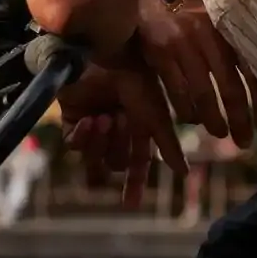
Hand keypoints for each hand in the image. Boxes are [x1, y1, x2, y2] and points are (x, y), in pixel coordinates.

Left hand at [58, 59, 187, 209]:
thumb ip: (168, 143)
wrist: (102, 52)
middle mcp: (117, 126)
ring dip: (102, 142)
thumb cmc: (135, 77)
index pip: (138, 162)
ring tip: (106, 118)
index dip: (134, 184)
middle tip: (120, 122)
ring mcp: (94, 121)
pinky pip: (75, 144)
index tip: (131, 205)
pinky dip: (84, 137)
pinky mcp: (72, 117)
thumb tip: (185, 172)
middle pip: (116, 161)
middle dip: (118, 148)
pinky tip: (92, 119)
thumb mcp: (156, 112)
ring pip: (96, 155)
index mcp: (139, 125)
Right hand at [132, 0, 256, 142]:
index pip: (254, 69)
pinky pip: (176, 90)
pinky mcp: (159, 50)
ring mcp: (183, 42)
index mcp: (229, 27)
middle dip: (241, 119)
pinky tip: (190, 121)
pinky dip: (185, 110)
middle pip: (231, 86)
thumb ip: (231, 46)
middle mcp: (210, 34)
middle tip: (245, 142)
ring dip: (213, 120)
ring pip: (203, 93)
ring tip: (220, 133)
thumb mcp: (214, 22)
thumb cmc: (184, 11)